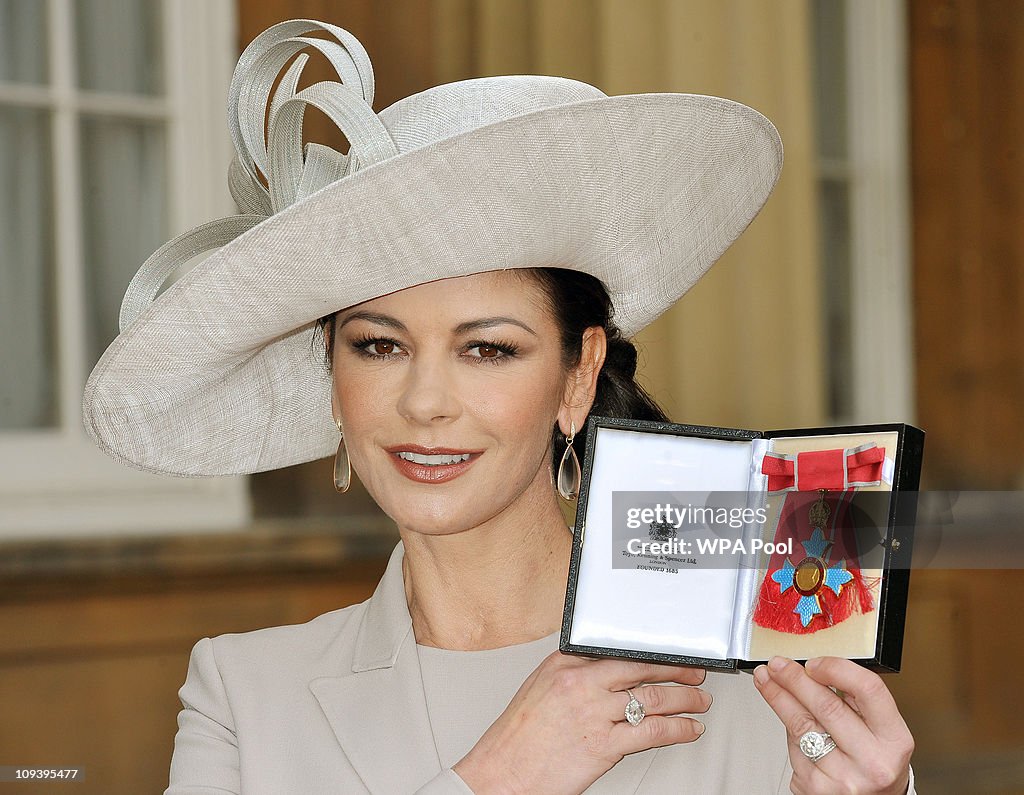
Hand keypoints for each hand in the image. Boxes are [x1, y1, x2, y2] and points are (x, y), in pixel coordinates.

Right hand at [453, 651, 708, 793]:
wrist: (501, 774)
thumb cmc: (518, 738)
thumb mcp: (541, 688)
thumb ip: (575, 676)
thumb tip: (611, 672)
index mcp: (564, 664)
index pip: (618, 650)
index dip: (651, 652)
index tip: (669, 653)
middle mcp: (581, 682)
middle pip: (642, 668)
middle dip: (676, 669)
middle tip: (695, 671)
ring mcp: (594, 712)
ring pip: (654, 699)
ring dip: (685, 699)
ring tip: (700, 701)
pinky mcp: (604, 745)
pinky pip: (653, 732)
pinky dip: (679, 730)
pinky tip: (689, 729)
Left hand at [753, 656, 913, 794]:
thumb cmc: (875, 763)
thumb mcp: (881, 731)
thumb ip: (856, 702)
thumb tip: (813, 670)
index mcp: (893, 740)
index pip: (868, 690)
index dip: (836, 669)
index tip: (814, 663)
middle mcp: (871, 762)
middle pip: (826, 706)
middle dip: (795, 679)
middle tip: (777, 664)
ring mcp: (841, 778)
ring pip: (801, 725)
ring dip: (778, 696)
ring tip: (766, 679)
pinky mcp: (814, 787)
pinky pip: (794, 748)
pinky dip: (788, 729)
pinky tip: (786, 717)